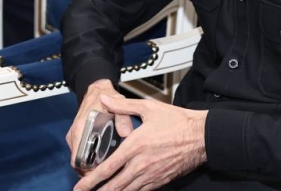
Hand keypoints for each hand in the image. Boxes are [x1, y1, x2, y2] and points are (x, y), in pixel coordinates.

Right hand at [67, 80, 132, 170]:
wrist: (97, 90)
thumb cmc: (105, 97)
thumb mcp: (117, 104)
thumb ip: (122, 118)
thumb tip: (126, 133)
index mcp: (81, 128)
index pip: (77, 159)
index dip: (88, 169)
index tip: (101, 171)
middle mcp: (75, 134)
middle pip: (78, 162)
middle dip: (91, 169)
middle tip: (108, 170)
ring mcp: (76, 136)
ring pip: (80, 158)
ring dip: (91, 164)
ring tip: (107, 165)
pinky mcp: (78, 136)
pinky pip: (82, 152)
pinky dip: (90, 157)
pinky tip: (103, 157)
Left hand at [73, 94, 207, 190]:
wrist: (201, 136)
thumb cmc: (177, 121)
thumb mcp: (148, 108)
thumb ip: (124, 105)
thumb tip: (104, 99)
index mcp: (136, 146)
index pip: (108, 168)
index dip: (92, 180)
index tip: (80, 187)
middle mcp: (142, 164)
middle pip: (115, 185)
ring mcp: (152, 175)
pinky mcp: (161, 180)